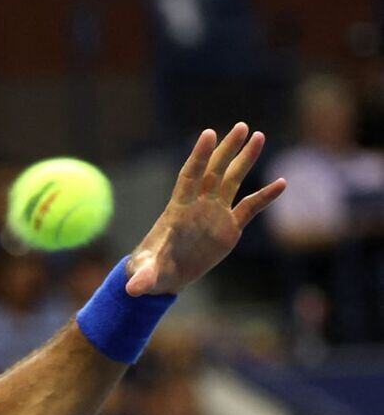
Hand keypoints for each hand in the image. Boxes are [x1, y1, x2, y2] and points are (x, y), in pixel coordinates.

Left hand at [126, 123, 287, 295]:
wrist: (165, 275)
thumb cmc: (150, 270)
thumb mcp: (146, 274)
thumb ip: (143, 277)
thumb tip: (133, 288)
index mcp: (178, 209)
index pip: (190, 176)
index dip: (199, 156)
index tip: (209, 134)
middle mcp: (198, 205)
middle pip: (214, 171)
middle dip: (227, 149)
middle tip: (242, 126)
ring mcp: (215, 213)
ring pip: (232, 181)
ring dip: (245, 160)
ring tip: (259, 136)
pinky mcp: (229, 228)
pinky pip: (249, 208)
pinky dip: (265, 197)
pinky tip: (282, 184)